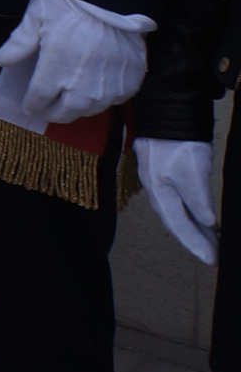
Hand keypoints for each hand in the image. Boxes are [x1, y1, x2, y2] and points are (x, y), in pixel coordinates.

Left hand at [0, 0, 153, 127]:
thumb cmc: (73, 4)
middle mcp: (82, 82)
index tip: (29, 107)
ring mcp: (109, 83)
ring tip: (70, 105)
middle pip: (66, 111)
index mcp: (56, 67)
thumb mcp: (38, 16)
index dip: (32, 104)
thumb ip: (20, 42)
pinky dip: (105, 101)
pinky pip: (116, 100)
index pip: (39, 98)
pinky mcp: (130, 79)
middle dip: (55, 113)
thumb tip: (3, 60)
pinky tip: (97, 95)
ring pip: (91, 109)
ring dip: (78, 110)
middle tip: (49, 111)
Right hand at [136, 137, 218, 265]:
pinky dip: (191, 214)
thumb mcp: (193, 171)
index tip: (212, 260)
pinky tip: (202, 217)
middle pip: (176, 223)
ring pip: (177, 213)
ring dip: (194, 229)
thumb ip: (198, 198)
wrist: (166, 111)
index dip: (195, 245)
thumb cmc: (179, 142)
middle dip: (195, 241)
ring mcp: (159, 182)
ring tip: (212, 241)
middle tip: (214, 256)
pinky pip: (178, 202)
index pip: (179, 226)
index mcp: (160, 193)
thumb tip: (207, 222)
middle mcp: (156, 191)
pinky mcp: (165, 173)